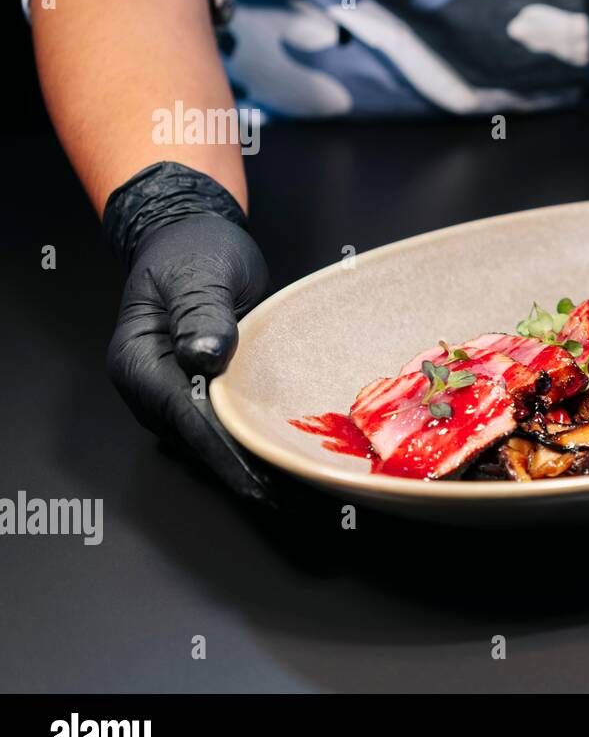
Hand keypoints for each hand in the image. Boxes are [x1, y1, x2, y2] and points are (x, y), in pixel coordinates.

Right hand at [104, 162, 274, 503]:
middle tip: (298, 499)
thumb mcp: (200, 271)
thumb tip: (205, 355)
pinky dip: (252, 446)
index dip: (224, 454)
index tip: (259, 483)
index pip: (185, 417)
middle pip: (197, 442)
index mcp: (138, 360)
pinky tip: (288, 461)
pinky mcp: (196, 393)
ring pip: (210, 443)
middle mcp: (148, 386)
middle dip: (244, 474)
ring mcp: (170, 393)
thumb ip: (202, 311)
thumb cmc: (192, 249)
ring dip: (252, 466)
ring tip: (302, 491)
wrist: (186, 236)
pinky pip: (223, 428)